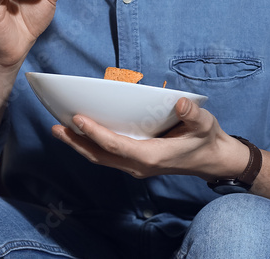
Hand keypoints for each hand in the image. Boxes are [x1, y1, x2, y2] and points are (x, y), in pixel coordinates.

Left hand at [51, 97, 247, 180]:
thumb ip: (193, 116)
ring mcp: (136, 165)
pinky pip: (108, 156)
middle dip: (76, 142)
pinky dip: (92, 146)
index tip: (78, 119)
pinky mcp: (136, 161)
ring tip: (60, 130)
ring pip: (101, 158)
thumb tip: (181, 104)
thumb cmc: (207, 140)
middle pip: (100, 155)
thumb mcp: (205, 125)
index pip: (115, 145)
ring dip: (80, 145)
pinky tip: (81, 134)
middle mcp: (139, 165)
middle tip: (55, 127)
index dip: (95, 133)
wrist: (213, 160)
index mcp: (151, 156)